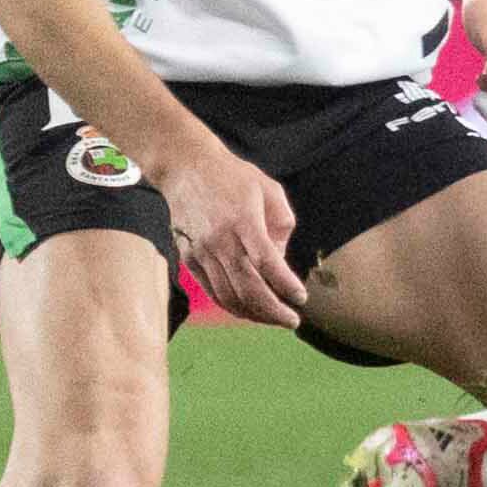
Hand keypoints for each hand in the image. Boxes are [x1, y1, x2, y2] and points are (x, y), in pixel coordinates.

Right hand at [162, 139, 308, 328]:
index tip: (301, 297)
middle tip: (292, 320)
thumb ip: (282, 224)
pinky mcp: (189, 259)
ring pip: (228, 297)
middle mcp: (220, 240)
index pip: (267, 264)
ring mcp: (202, 252)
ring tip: (274, 318)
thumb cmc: (232, 176)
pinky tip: (249, 309)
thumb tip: (280, 260)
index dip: (286, 285)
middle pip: (248, 288)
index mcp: (243, 221)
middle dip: (273, 311)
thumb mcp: (269, 189)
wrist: (185, 167)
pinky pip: (212, 292)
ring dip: (254, 314)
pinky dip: (232, 306)